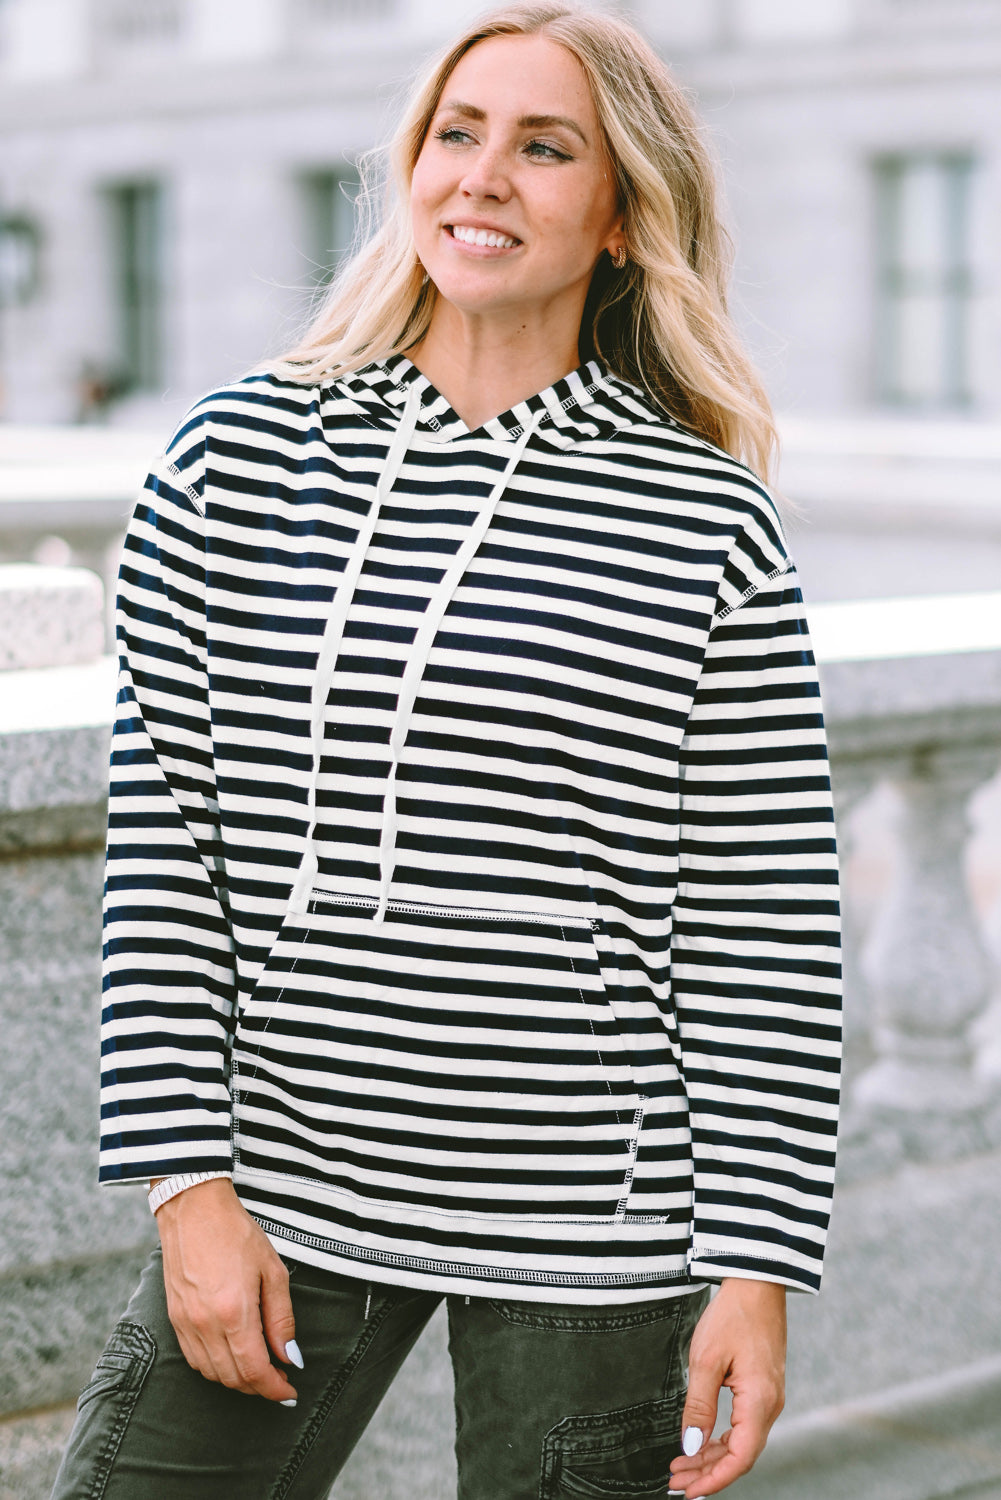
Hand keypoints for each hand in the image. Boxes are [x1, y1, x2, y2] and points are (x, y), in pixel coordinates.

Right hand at [154, 1177, 299, 1403]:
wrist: (193, 1209)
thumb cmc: (236, 1233)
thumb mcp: (272, 1270)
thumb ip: (281, 1318)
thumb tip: (290, 1356)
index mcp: (233, 1312)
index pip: (254, 1370)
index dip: (274, 1389)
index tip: (289, 1392)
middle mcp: (205, 1324)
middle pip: (233, 1378)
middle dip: (259, 1387)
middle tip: (279, 1379)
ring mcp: (185, 1323)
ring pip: (212, 1374)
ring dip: (237, 1380)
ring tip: (258, 1369)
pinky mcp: (174, 1318)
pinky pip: (194, 1360)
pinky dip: (215, 1368)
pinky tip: (231, 1357)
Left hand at [668, 1278, 785, 1496]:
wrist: (757, 1283)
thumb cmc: (732, 1316)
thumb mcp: (706, 1360)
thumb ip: (698, 1406)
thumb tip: (690, 1446)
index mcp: (760, 1402)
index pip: (740, 1459)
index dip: (713, 1479)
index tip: (688, 1491)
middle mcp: (770, 1405)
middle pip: (741, 1455)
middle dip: (707, 1471)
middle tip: (675, 1479)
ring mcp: (770, 1397)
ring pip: (742, 1441)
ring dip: (713, 1456)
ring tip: (682, 1464)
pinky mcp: (764, 1388)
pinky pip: (745, 1425)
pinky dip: (722, 1438)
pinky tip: (702, 1441)